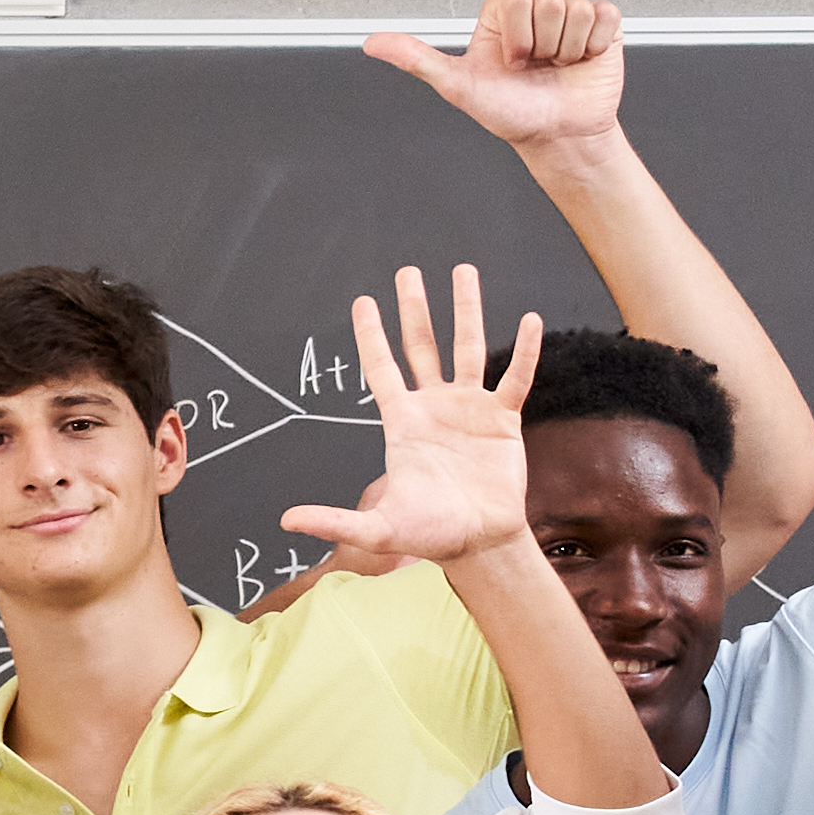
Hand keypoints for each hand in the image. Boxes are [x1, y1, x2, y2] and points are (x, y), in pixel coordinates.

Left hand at [290, 266, 543, 571]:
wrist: (480, 543)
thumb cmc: (430, 534)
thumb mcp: (378, 527)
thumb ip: (334, 520)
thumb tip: (285, 521)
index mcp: (403, 422)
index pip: (382, 368)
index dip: (371, 336)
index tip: (362, 301)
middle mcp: (435, 406)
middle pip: (422, 345)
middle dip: (414, 308)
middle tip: (408, 271)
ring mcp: (470, 408)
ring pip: (468, 347)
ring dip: (466, 310)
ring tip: (464, 271)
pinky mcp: (503, 419)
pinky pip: (516, 377)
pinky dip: (525, 350)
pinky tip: (529, 318)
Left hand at [361, 0, 625, 150]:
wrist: (559, 136)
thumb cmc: (512, 112)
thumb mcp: (459, 87)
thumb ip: (417, 61)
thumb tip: (373, 44)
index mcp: (503, 13)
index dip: (517, 36)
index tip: (511, 61)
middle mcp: (536, 7)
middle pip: (549, 0)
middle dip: (543, 44)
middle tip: (537, 66)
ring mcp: (570, 12)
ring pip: (576, 8)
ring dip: (569, 48)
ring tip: (559, 66)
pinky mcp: (602, 22)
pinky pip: (604, 15)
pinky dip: (595, 45)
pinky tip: (582, 60)